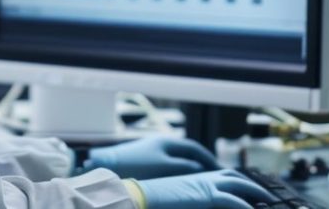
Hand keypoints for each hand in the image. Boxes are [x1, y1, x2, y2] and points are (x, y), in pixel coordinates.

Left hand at [84, 136, 219, 178]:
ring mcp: (152, 153)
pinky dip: (177, 175)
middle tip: (214, 177)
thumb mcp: (166, 167)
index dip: (209, 160)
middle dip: (201, 165)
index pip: (195, 149)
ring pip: (177, 162)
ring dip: (189, 171)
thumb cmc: (137, 165)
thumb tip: (201, 169)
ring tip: (200, 184)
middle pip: (187, 154)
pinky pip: (167, 168)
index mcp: (168, 142)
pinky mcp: (144, 164)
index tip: (221, 171)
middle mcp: (161, 145)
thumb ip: (186, 167)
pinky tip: (179, 186)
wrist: (108, 165)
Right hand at [138, 170, 274, 208]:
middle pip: (233, 176)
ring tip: (269, 202)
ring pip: (238, 185)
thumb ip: (190, 198)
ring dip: (256, 193)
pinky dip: (246, 206)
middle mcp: (202, 177)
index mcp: (194, 178)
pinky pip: (233, 201)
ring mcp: (205, 184)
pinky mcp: (206, 195)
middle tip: (266, 194)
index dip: (236, 180)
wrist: (141, 196)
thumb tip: (195, 200)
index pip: (221, 175)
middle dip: (251, 184)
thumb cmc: (152, 200)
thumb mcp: (176, 198)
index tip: (248, 186)